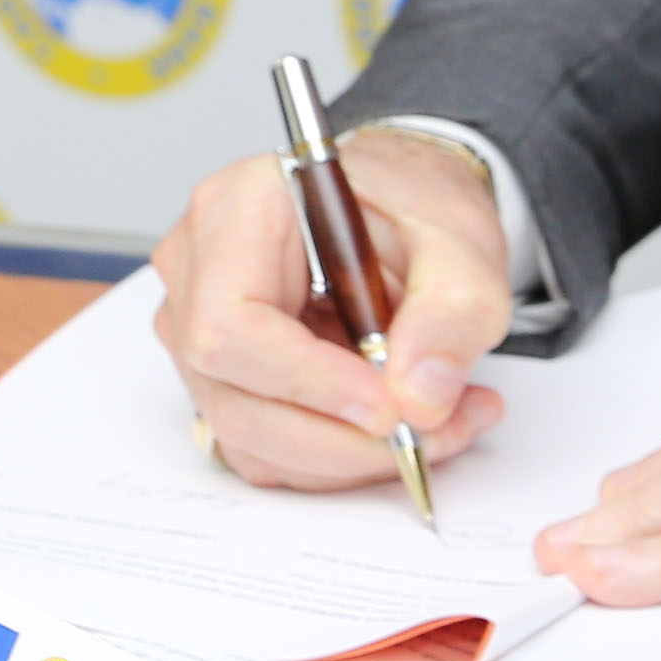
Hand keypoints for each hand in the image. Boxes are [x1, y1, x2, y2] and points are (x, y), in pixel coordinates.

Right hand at [151, 130, 512, 489]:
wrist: (404, 211)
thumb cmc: (412, 204)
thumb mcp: (462, 238)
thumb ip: (452, 313)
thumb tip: (419, 397)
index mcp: (239, 208)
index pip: (230, 321)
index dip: (306, 380)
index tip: (389, 408)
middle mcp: (199, 270)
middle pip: (234, 395)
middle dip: (342, 438)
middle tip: (435, 428)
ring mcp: (198, 328)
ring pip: (250, 436)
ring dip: (349, 455)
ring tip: (440, 422)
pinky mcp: (225, 378)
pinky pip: (266, 448)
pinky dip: (338, 456)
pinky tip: (401, 422)